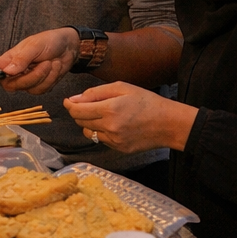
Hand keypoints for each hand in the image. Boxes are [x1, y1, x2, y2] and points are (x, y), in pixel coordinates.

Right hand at [0, 28, 77, 94]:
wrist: (69, 47)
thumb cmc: (49, 41)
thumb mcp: (34, 46)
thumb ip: (21, 59)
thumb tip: (7, 72)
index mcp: (8, 60)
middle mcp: (14, 72)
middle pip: (11, 85)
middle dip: (30, 76)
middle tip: (42, 63)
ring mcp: (26, 80)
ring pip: (28, 88)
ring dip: (43, 76)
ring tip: (49, 62)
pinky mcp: (38, 86)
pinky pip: (40, 90)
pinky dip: (49, 80)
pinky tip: (52, 69)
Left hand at [63, 82, 197, 153]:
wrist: (168, 123)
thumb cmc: (147, 101)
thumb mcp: (122, 88)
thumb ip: (96, 93)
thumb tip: (75, 99)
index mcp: (110, 109)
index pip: (77, 111)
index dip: (69, 105)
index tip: (68, 101)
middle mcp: (109, 127)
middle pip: (80, 122)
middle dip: (79, 112)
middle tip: (86, 105)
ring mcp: (114, 141)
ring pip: (88, 132)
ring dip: (88, 123)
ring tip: (101, 115)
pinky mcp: (118, 149)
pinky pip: (100, 140)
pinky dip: (100, 132)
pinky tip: (112, 124)